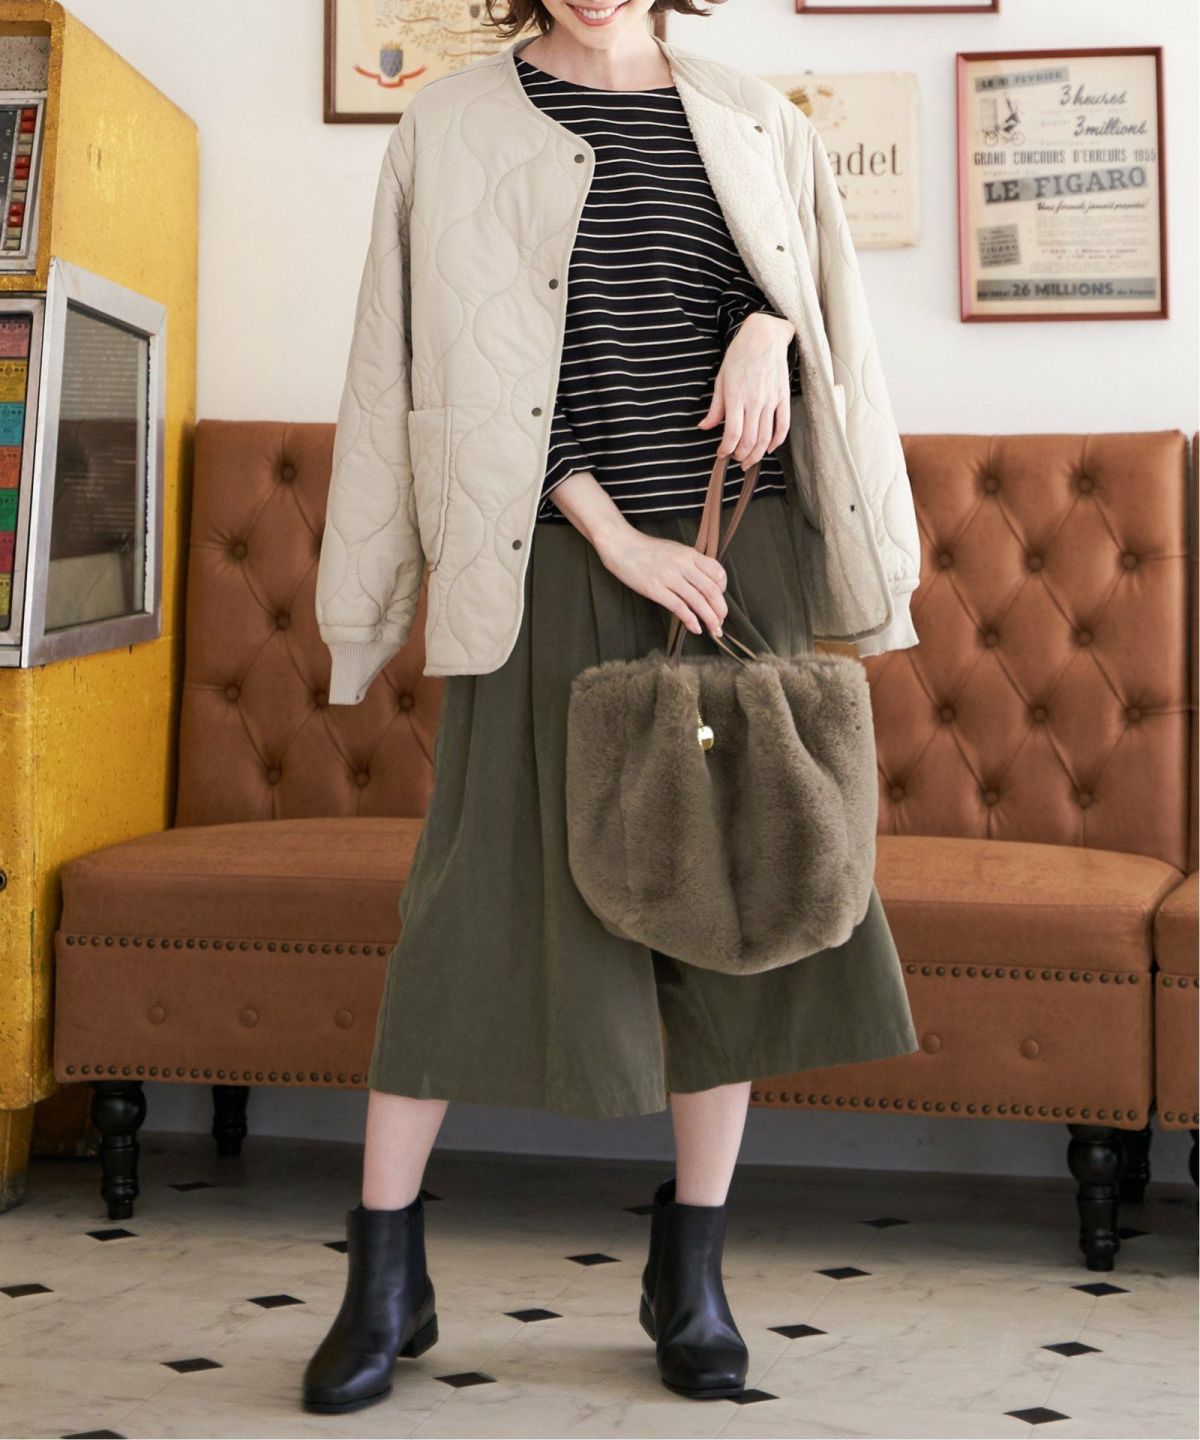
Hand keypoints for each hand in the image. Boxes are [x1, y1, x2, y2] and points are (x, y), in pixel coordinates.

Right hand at [593, 521, 727, 640]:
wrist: (621, 545)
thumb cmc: (647, 549)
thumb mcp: (674, 550)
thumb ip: (690, 563)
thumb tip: (703, 583)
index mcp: (689, 554)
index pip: (717, 572)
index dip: (723, 588)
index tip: (720, 599)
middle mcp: (682, 565)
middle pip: (711, 590)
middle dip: (720, 610)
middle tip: (721, 622)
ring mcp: (668, 577)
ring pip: (698, 601)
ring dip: (709, 618)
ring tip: (714, 630)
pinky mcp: (655, 589)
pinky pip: (678, 607)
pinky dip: (690, 619)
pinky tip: (695, 628)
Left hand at [698, 311, 795, 469]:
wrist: (764, 335)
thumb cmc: (739, 355)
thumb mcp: (721, 379)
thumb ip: (716, 407)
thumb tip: (705, 426)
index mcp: (736, 396)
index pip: (732, 434)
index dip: (726, 449)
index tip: (721, 454)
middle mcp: (754, 401)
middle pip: (750, 441)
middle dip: (741, 456)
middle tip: (735, 459)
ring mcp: (771, 400)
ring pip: (766, 438)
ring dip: (757, 454)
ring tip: (749, 460)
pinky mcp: (783, 397)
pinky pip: (783, 425)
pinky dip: (777, 441)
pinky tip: (770, 448)